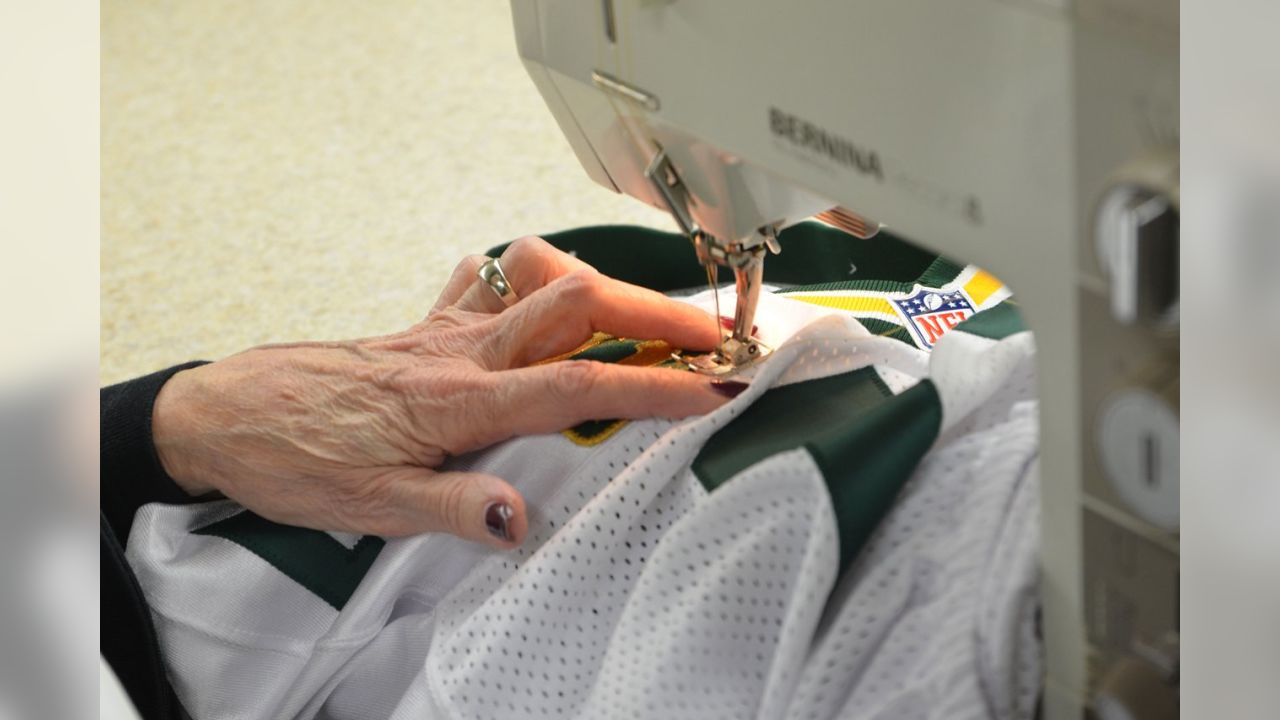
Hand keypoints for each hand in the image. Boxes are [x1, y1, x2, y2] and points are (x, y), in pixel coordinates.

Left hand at [152, 237, 739, 547]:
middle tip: (713, 334)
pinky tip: (538, 300)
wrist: (226, 414)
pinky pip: (489, 281)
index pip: (579, 384)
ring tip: (641, 316)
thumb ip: (454, 510)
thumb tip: (523, 519)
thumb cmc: (296, 458)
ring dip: (602, 285)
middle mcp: (461, 351)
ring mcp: (445, 329)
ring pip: (540, 277)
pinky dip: (528, 280)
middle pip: (578, 302)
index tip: (716, 389)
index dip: (656, 385)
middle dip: (656, 311)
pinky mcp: (426, 323)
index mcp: (459, 399)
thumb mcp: (374, 507)